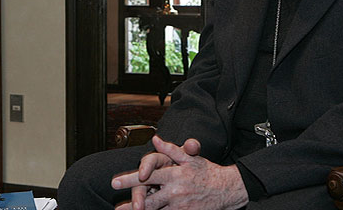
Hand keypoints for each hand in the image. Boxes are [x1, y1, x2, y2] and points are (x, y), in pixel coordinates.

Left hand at [112, 136, 247, 209]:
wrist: (227, 189)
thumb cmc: (207, 172)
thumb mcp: (190, 158)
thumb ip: (170, 149)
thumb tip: (155, 139)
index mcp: (174, 174)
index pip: (148, 176)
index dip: (131, 179)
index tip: (115, 181)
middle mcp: (175, 191)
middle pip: (148, 198)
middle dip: (131, 204)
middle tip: (117, 207)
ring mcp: (179, 206)